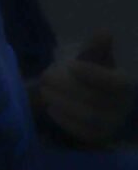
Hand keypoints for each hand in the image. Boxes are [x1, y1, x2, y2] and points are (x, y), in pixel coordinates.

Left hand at [34, 33, 135, 148]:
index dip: (92, 73)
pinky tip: (51, 109)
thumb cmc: (99, 81)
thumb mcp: (100, 62)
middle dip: (67, 87)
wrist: (108, 110)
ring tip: (45, 92)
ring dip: (62, 103)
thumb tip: (103, 31)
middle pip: (95, 98)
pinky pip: (82, 132)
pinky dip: (64, 120)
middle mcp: (123, 106)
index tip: (70, 65)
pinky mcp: (100, 138)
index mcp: (125, 84)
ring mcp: (112, 124)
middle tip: (45, 78)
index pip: (113, 81)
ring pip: (88, 116)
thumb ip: (98, 48)